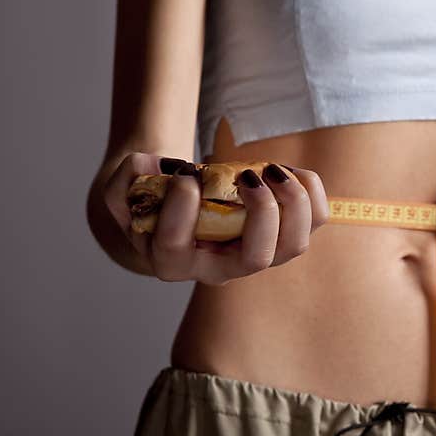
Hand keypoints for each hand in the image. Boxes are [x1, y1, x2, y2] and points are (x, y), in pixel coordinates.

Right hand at [103, 153, 329, 283]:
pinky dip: (310, 192)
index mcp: (172, 259)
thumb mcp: (122, 188)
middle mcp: (220, 265)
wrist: (176, 197)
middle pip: (254, 259)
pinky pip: (313, 221)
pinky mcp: (282, 233)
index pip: (176, 249)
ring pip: (292, 245)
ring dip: (292, 203)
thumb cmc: (149, 196)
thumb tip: (162, 171)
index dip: (180, 213)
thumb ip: (125, 181)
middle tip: (245, 177)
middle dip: (260, 214)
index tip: (184, 177)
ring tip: (271, 169)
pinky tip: (288, 169)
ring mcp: (256, 252)